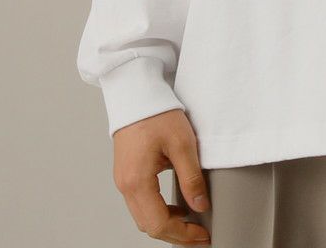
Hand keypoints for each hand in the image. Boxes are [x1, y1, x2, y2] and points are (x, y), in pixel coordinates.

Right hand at [112, 108, 211, 243]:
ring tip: (191, 222)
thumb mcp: (182, 144)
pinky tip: (177, 206)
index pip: (159, 224)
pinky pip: (141, 203)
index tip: (203, 236)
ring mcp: (123, 180)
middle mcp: (125, 185)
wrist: (136, 92)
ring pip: (144, 217)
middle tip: (200, 236)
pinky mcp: (127, 173)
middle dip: (175, 235)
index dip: (182, 235)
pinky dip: (159, 211)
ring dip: (167, 224)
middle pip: (149, 226)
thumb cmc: (156, 113)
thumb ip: (191, 178)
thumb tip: (200, 206)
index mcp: (137, 181)